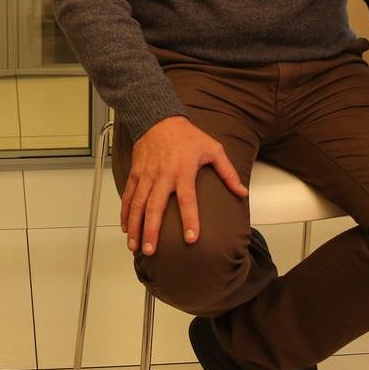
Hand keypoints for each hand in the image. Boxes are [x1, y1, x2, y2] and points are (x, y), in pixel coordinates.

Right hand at [120, 116, 248, 255]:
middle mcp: (163, 175)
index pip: (187, 199)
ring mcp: (146, 175)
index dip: (190, 219)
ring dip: (135, 226)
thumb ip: (228, 173)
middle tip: (151, 251)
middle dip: (151, 230)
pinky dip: (125, 212)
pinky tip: (126, 228)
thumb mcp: (213, 149)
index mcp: (183, 171)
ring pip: (138, 204)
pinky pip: (129, 195)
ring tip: (134, 246)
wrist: (159, 118)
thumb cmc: (188, 136)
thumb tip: (243, 192)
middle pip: (155, 206)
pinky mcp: (136, 173)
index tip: (191, 239)